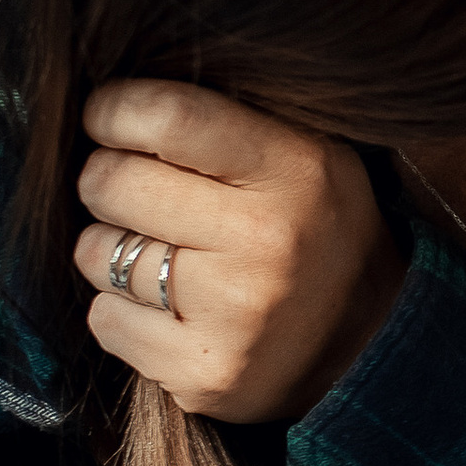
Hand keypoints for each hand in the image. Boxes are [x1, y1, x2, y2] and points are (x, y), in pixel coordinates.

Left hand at [74, 80, 404, 421]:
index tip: (109, 119)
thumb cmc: (312, 227)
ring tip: (166, 254)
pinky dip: (122, 311)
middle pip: (111, 182)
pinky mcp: (203, 373)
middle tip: (142, 195)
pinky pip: (104, 319)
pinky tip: (170, 308)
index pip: (166, 116)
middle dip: (109, 182)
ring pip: (96, 253)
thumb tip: (112, 93)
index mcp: (294, 170)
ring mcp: (234, 313)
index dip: (115, 110)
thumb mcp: (303, 152)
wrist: (369, 343)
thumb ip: (224, 118)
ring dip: (113, 249)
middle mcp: (266, 241)